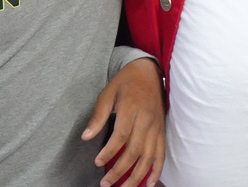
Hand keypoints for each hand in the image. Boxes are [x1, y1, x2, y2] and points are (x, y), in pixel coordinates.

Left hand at [83, 58, 165, 186]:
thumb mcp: (108, 93)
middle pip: (135, 150)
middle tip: (105, 183)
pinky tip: (148, 184)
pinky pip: (161, 154)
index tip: (97, 162)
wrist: (148, 71)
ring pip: (149, 157)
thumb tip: (86, 136)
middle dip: (120, 170)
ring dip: (137, 176)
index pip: (121, 135)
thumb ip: (98, 116)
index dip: (110, 151)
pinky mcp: (162, 131)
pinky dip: (156, 170)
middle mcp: (147, 120)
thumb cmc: (126, 82)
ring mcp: (156, 127)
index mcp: (132, 108)